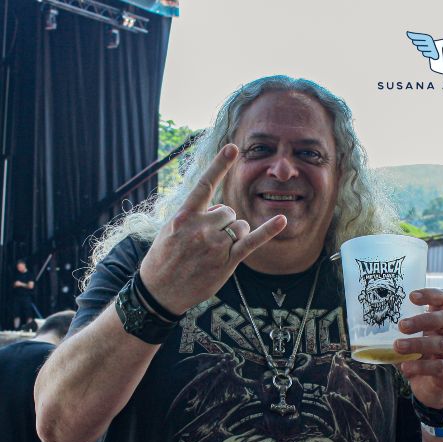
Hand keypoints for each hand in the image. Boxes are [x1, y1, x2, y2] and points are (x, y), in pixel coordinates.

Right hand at [139, 144, 286, 314]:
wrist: (158, 290)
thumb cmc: (164, 259)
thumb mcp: (170, 230)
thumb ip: (195, 216)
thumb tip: (221, 211)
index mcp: (184, 215)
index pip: (205, 184)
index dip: (219, 165)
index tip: (233, 148)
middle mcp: (200, 228)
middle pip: (228, 211)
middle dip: (224, 222)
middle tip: (207, 241)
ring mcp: (214, 245)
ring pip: (239, 226)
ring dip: (234, 235)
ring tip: (215, 252)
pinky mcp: (226, 262)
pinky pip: (251, 242)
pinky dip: (268, 231)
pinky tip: (281, 220)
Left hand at [393, 288, 442, 408]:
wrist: (432, 389)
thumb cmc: (418, 359)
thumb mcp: (407, 343)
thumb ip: (391, 335)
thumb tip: (361, 328)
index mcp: (437, 323)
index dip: (431, 294)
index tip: (411, 296)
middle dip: (422, 320)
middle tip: (401, 325)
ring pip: (441, 343)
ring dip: (417, 344)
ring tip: (397, 346)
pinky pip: (439, 367)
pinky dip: (421, 367)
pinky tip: (405, 368)